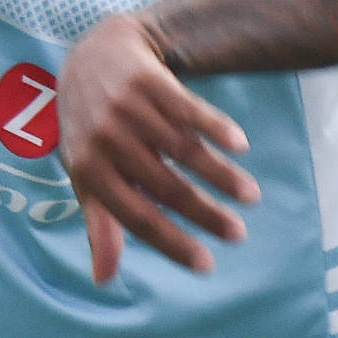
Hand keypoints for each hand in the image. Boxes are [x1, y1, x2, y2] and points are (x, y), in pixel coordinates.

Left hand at [57, 12, 259, 283]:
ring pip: (182, 149)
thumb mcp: (87, 175)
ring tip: (250, 197)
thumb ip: (100, 224)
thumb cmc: (92, 130)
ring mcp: (127, 106)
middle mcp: (105, 137)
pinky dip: (216, 127)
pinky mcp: (148, 79)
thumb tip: (103, 280)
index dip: (172, 243)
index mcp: (88, 168)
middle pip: (165, 185)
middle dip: (205, 214)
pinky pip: (189, 108)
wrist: (92, 57)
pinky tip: (239, 145)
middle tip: (238, 234)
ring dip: (220, 175)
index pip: (136, 216)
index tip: (207, 265)